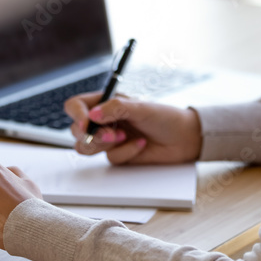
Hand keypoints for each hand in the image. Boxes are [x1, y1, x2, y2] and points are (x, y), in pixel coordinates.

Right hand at [64, 91, 202, 164]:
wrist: (184, 139)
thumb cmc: (165, 117)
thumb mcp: (141, 107)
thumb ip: (116, 108)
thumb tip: (92, 115)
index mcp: (106, 103)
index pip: (77, 106)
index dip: (77, 115)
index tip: (86, 123)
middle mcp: (104, 121)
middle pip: (77, 130)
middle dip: (91, 135)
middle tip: (112, 134)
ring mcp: (110, 139)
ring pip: (87, 148)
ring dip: (104, 144)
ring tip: (125, 137)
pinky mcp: (118, 154)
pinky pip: (111, 158)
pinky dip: (126, 152)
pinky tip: (141, 145)